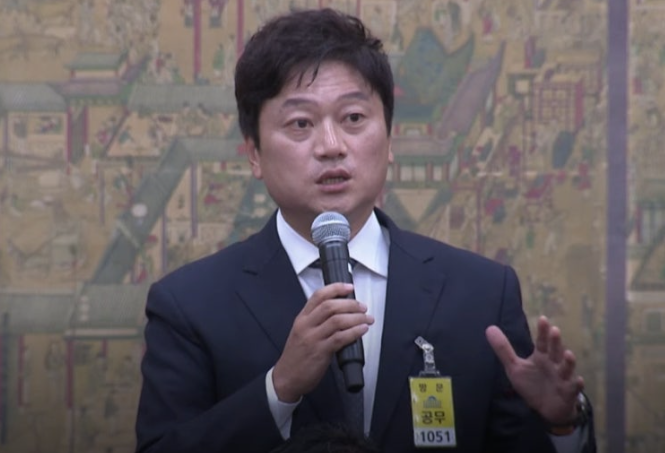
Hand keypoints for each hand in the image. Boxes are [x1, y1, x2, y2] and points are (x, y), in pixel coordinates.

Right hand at [272, 283, 373, 402]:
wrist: (286, 379)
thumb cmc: (296, 357)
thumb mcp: (301, 332)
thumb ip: (316, 321)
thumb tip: (340, 313)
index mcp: (302, 319)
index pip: (318, 296)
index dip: (336, 288)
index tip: (349, 287)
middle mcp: (306, 325)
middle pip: (330, 306)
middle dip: (351, 304)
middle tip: (362, 307)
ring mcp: (313, 338)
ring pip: (337, 320)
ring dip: (356, 318)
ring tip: (367, 319)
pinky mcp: (320, 352)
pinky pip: (340, 338)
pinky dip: (354, 332)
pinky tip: (362, 330)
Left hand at [486, 316, 583, 424]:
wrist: (546, 408)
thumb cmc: (532, 384)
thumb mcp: (514, 367)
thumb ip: (503, 349)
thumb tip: (489, 328)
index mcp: (541, 357)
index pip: (542, 342)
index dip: (543, 331)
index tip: (543, 319)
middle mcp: (553, 364)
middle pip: (555, 351)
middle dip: (555, 342)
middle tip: (555, 330)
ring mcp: (562, 378)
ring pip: (566, 368)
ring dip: (568, 361)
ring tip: (568, 353)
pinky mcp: (568, 392)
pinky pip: (574, 388)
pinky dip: (577, 384)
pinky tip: (578, 380)